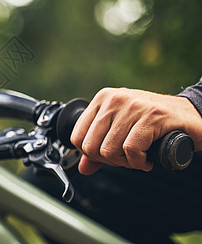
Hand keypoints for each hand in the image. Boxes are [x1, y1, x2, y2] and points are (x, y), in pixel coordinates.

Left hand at [70, 88, 201, 174]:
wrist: (193, 115)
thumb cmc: (155, 125)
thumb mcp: (121, 132)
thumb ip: (99, 149)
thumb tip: (82, 168)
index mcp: (102, 99)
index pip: (77, 137)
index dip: (93, 155)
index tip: (110, 155)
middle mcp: (114, 99)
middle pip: (91, 147)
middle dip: (109, 161)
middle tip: (127, 159)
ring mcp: (132, 105)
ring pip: (109, 150)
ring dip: (126, 163)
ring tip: (139, 157)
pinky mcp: (151, 116)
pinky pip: (131, 150)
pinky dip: (139, 163)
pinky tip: (147, 159)